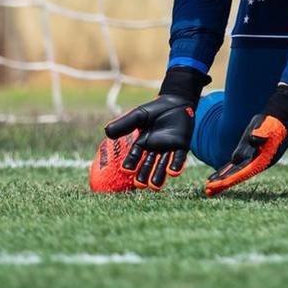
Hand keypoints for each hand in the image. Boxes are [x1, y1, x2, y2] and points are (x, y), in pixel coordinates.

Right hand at [103, 66, 208, 189]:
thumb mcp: (139, 115)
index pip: (135, 156)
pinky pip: (178, 158)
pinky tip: (172, 172)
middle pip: (148, 165)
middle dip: (144, 175)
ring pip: (162, 165)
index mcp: (143, 143)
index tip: (125, 170)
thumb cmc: (156, 109)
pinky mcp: (181, 146)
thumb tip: (106, 132)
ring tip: (154, 186)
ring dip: (158, 176)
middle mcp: (155, 149)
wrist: (175, 101)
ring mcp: (169, 149)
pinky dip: (175, 166)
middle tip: (139, 184)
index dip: (131, 163)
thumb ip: (125, 124)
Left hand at [205, 84, 287, 196]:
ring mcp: (250, 159)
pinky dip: (225, 171)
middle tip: (207, 191)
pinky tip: (216, 176)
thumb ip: (261, 133)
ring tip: (208, 188)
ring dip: (221, 179)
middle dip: (222, 183)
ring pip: (233, 172)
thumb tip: (254, 138)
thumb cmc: (271, 121)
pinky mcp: (246, 153)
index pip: (242, 172)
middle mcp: (255, 162)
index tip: (218, 184)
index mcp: (260, 159)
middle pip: (236, 176)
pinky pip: (234, 165)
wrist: (276, 117)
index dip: (230, 178)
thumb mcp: (267, 126)